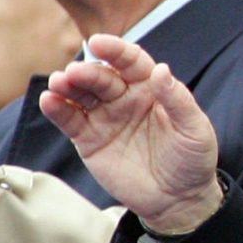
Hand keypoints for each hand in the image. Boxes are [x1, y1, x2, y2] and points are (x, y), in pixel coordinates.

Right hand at [38, 35, 223, 233]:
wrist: (177, 200)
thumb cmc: (192, 161)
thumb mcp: (194, 130)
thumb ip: (178, 100)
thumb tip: (161, 69)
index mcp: (151, 88)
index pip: (131, 61)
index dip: (115, 50)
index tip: (98, 42)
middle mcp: (125, 98)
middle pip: (102, 77)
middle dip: (87, 72)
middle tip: (73, 73)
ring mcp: (105, 117)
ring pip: (81, 94)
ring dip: (67, 86)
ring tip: (57, 83)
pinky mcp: (89, 140)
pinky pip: (70, 120)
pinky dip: (57, 109)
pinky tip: (48, 101)